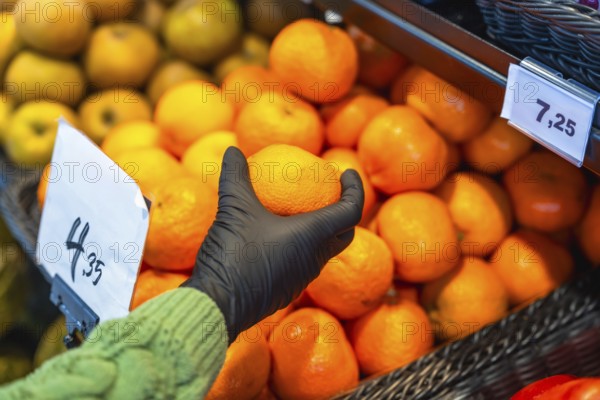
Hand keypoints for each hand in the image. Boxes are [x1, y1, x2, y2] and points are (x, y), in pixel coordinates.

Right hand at [181, 147, 363, 342]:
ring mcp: (302, 277)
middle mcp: (315, 258)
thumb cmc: (234, 255)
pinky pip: (305, 263)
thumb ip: (236, 176)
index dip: (355, 189)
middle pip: (344, 233)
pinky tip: (278, 237)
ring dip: (322, 230)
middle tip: (330, 192)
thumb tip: (234, 150)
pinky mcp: (287, 289)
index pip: (351, 210)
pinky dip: (302, 245)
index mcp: (313, 236)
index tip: (346, 173)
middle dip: (344, 210)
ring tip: (302, 212)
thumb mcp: (234, 209)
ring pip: (324, 251)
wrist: (218, 305)